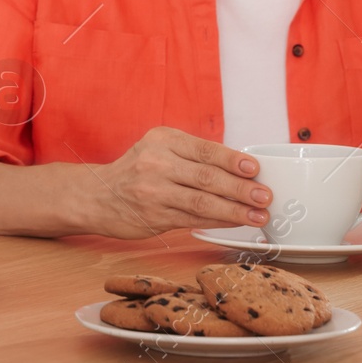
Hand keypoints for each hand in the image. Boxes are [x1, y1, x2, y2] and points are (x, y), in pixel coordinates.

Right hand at [87, 127, 270, 238]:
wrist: (96, 195)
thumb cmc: (136, 170)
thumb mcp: (158, 148)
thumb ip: (193, 155)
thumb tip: (242, 169)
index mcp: (162, 140)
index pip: (204, 150)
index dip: (232, 160)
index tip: (255, 168)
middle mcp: (156, 163)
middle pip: (206, 177)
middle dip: (240, 188)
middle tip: (265, 195)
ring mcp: (154, 192)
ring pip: (202, 202)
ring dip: (235, 211)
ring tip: (259, 215)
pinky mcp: (155, 217)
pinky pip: (194, 220)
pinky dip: (218, 221)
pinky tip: (236, 222)